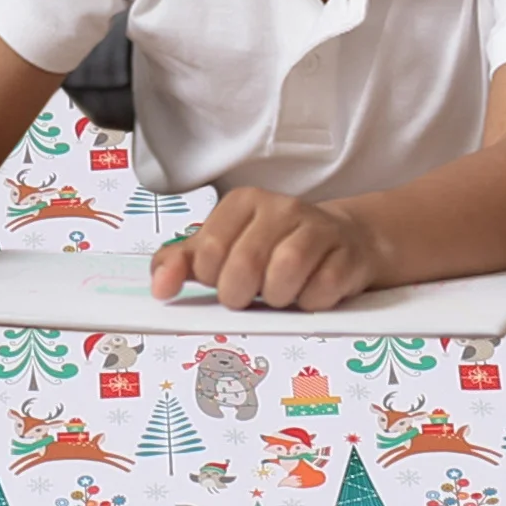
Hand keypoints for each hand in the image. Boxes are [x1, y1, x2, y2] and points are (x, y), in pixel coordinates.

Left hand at [148, 188, 386, 311]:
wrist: (342, 242)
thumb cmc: (274, 249)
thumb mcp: (224, 249)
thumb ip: (182, 264)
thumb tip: (159, 288)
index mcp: (242, 203)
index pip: (208, 252)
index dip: (213, 279)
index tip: (226, 278)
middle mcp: (279, 207)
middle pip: (243, 265)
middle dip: (242, 294)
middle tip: (251, 294)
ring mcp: (317, 228)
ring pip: (284, 274)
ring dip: (278, 298)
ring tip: (281, 293)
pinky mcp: (346, 253)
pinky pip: (321, 290)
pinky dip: (310, 302)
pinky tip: (310, 292)